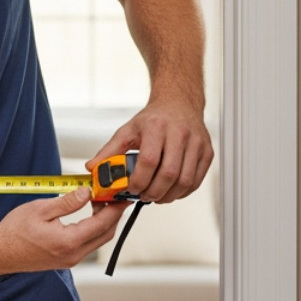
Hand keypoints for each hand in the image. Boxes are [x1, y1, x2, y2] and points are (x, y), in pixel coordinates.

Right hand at [0, 187, 130, 273]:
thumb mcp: (40, 209)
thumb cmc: (14, 231)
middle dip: (113, 214)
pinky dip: (93, 229)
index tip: (122, 195)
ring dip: (103, 221)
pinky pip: (88, 244)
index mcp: (69, 241)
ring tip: (99, 201)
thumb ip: (67, 201)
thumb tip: (87, 192)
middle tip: (113, 196)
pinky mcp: (66, 259)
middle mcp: (74, 254)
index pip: (102, 223)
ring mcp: (70, 259)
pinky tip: (87, 215)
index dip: (115, 208)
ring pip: (98, 240)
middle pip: (106, 234)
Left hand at [86, 98, 211, 203]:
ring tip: (156, 196)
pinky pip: (196, 180)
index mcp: (157, 126)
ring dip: (169, 195)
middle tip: (144, 196)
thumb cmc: (153, 119)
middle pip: (169, 173)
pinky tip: (171, 191)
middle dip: (154, 192)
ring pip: (185, 180)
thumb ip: (110, 151)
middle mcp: (180, 133)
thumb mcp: (128, 130)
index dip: (140, 180)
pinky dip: (183, 192)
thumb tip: (93, 168)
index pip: (149, 160)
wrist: (179, 104)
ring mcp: (196, 143)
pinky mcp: (207, 152)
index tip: (132, 189)